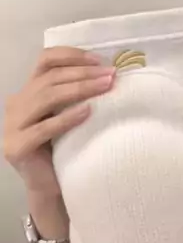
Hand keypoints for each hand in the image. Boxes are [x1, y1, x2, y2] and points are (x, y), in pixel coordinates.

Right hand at [3, 48, 114, 196]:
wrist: (50, 186)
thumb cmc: (63, 146)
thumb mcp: (67, 113)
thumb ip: (75, 94)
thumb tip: (108, 72)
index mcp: (28, 91)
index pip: (45, 60)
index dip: (71, 55)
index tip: (99, 60)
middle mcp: (16, 103)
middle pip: (50, 78)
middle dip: (83, 73)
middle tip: (110, 75)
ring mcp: (12, 126)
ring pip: (46, 97)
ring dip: (80, 89)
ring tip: (105, 87)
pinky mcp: (16, 147)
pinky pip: (43, 128)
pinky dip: (67, 117)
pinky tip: (87, 112)